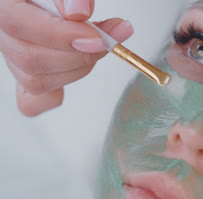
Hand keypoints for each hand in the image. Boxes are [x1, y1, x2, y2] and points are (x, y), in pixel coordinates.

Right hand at [0, 0, 133, 115]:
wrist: (63, 2)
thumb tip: (79, 12)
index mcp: (4, 4)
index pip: (16, 23)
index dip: (59, 35)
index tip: (97, 38)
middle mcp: (2, 34)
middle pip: (28, 58)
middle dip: (78, 55)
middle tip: (108, 41)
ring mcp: (12, 57)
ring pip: (35, 81)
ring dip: (78, 69)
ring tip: (102, 46)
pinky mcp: (27, 75)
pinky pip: (32, 101)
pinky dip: (56, 95)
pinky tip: (76, 72)